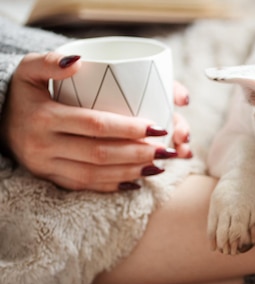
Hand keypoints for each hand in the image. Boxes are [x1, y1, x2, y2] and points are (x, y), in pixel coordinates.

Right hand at [0, 52, 192, 191]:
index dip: (129, 128)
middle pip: (100, 154)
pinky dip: (113, 186)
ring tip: (159, 166)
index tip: (158, 127)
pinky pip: (85, 186)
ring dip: (131, 172)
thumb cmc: (24, 93)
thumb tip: (79, 62)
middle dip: (138, 154)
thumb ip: (50, 61)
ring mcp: (46, 166)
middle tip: (166, 150)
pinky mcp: (50, 178)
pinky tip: (137, 181)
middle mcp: (44, 146)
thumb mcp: (29, 70)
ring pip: (95, 175)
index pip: (95, 125)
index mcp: (44, 117)